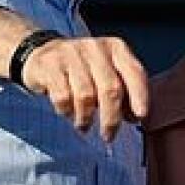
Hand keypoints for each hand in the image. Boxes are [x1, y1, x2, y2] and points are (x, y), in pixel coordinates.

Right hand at [21, 36, 148, 141]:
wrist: (43, 53)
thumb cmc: (84, 70)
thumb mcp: (107, 74)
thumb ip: (124, 93)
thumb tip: (136, 117)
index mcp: (116, 48)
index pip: (134, 72)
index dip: (140, 96)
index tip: (140, 116)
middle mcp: (96, 48)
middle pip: (110, 88)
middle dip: (111, 118)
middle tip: (109, 136)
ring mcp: (72, 53)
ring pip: (86, 95)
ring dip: (86, 117)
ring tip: (84, 125)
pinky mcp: (50, 64)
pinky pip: (63, 97)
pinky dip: (66, 110)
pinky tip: (67, 111)